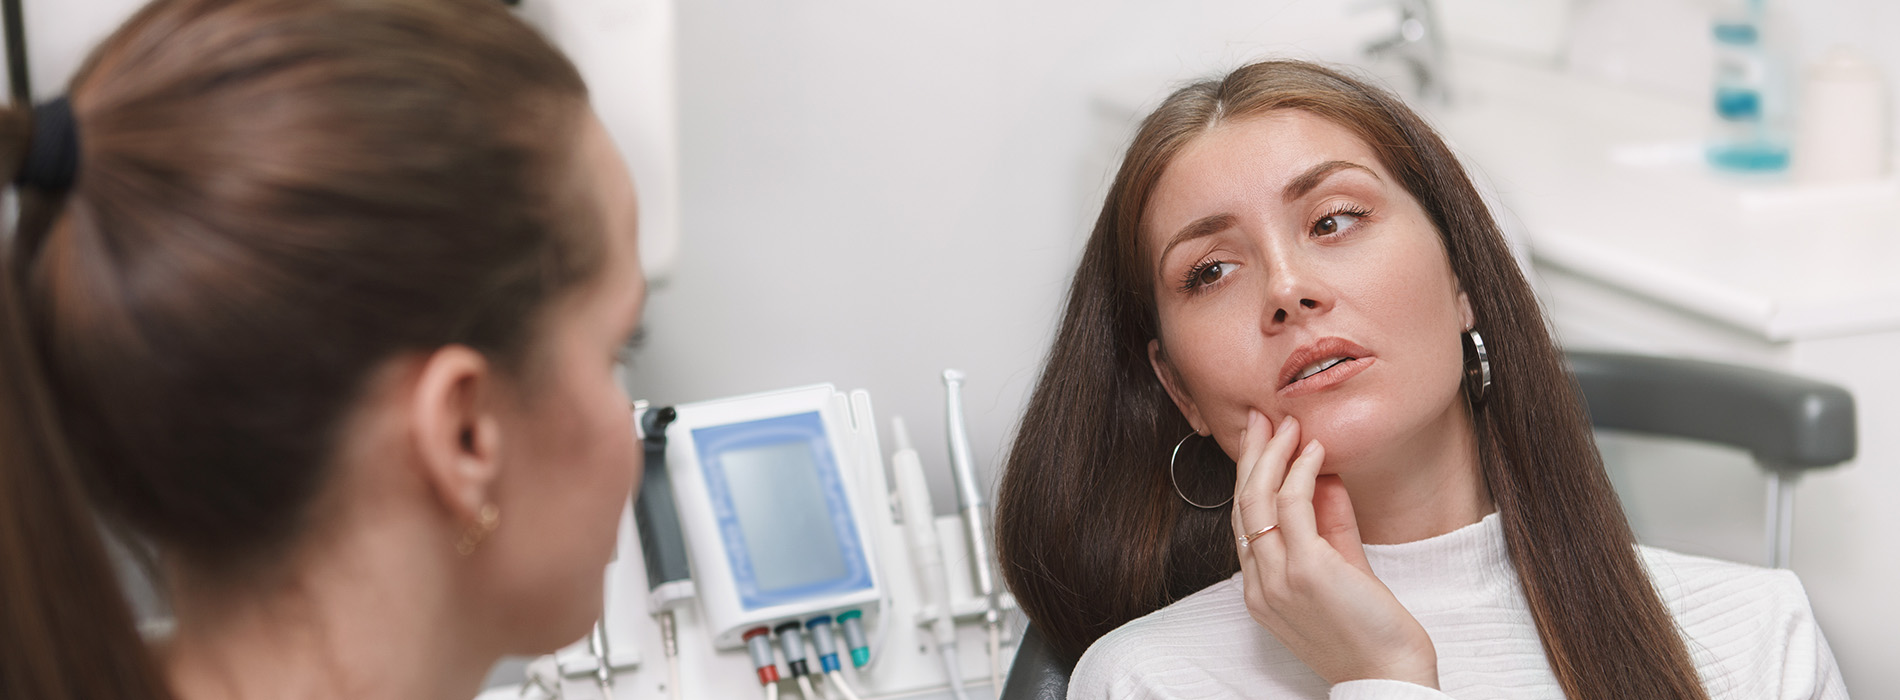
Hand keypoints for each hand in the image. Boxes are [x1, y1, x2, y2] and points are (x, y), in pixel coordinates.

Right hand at [1231, 410, 1438, 687]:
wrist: (1388, 675)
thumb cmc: (1369, 631)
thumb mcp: (1342, 570)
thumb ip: (1329, 526)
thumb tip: (1322, 478)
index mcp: (1260, 590)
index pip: (1244, 522)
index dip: (1250, 476)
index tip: (1261, 442)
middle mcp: (1260, 584)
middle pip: (1242, 505)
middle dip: (1251, 455)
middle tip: (1261, 418)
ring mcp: (1278, 578)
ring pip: (1258, 500)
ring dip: (1272, 455)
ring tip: (1287, 425)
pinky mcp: (1306, 571)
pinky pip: (1293, 506)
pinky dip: (1301, 471)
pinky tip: (1314, 450)